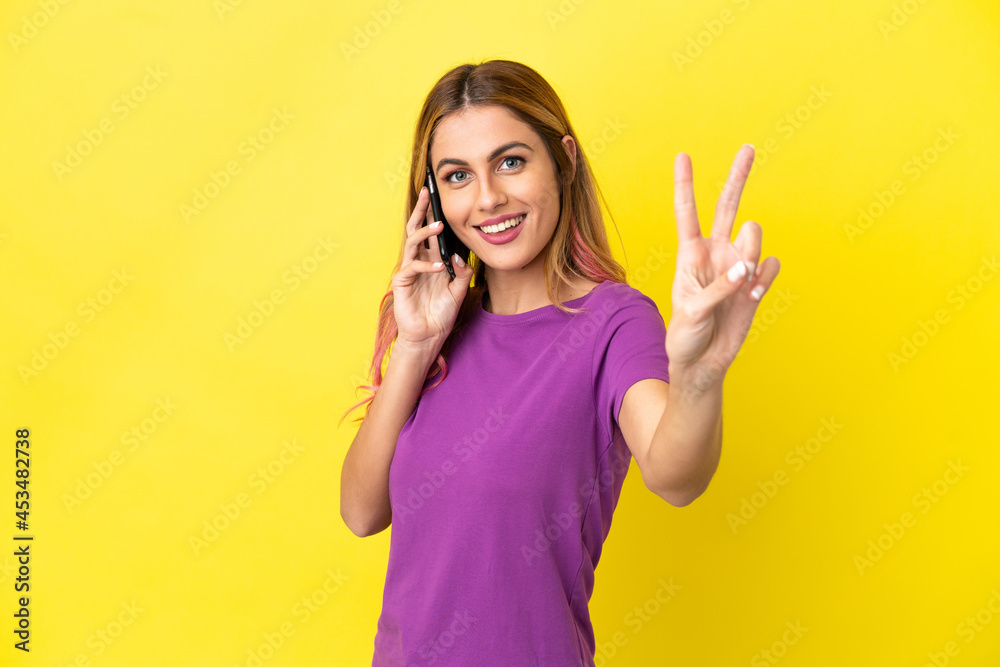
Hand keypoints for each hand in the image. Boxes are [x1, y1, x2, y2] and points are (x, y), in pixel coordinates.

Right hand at [392, 186, 473, 346]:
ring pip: (412, 243)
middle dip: (421, 210)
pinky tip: (439, 267)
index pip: (431, 232)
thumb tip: (459, 256)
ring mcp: (409, 270)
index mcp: (432, 260)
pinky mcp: (401, 283)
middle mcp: (419, 261)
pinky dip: (426, 265)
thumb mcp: (459, 290)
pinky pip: (412, 267)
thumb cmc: (441, 313)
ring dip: (425, 232)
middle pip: (417, 229)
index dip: (432, 214)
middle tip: (426, 192)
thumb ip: (462, 272)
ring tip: (438, 226)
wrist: (429, 336)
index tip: (437, 196)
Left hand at [665, 144, 780, 390]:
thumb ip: (718, 288)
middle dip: (738, 176)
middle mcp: (715, 252)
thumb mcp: (691, 313)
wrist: (704, 362)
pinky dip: (764, 281)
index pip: (688, 213)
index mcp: (690, 254)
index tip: (683, 155)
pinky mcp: (756, 282)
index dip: (685, 185)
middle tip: (748, 148)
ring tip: (741, 283)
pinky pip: (770, 267)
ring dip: (751, 255)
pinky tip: (751, 297)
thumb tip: (745, 267)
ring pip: (754, 237)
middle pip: (728, 206)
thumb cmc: (685, 336)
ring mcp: (738, 265)